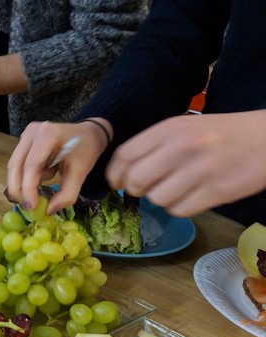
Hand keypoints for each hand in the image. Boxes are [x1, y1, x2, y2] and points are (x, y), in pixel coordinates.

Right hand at [6, 120, 108, 212]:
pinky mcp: (23, 140)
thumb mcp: (81, 173)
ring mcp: (26, 135)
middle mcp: (32, 132)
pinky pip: (18, 163)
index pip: (31, 165)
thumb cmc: (86, 150)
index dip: (29, 188)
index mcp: (48, 135)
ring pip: (13, 166)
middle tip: (28, 207)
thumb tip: (48, 210)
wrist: (88, 133)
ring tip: (37, 192)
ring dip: (22, 183)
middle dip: (19, 189)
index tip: (32, 206)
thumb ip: (67, 194)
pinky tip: (40, 179)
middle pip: (15, 165)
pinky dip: (25, 177)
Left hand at [106, 111, 265, 217]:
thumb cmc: (220, 133)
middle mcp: (182, 147)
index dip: (114, 174)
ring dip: (161, 199)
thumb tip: (122, 173)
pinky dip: (180, 208)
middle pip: (137, 181)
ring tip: (176, 189)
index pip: (125, 156)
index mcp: (169, 128)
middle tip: (147, 188)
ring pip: (157, 199)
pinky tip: (191, 196)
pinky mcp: (218, 190)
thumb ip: (153, 145)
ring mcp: (201, 170)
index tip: (117, 183)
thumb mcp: (184, 126)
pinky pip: (180, 210)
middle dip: (136, 189)